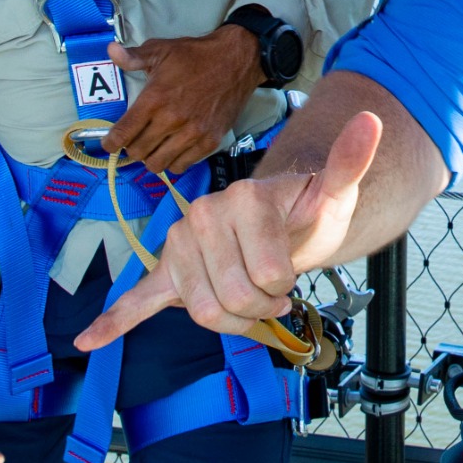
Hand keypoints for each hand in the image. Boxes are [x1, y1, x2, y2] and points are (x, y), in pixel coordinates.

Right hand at [79, 108, 381, 348]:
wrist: (280, 219)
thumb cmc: (305, 213)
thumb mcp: (334, 192)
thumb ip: (349, 162)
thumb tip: (371, 122)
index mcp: (239, 201)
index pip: (266, 276)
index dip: (286, 285)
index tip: (293, 272)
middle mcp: (199, 217)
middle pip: (232, 300)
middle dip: (261, 307)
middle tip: (275, 290)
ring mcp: (179, 245)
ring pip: (203, 313)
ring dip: (233, 320)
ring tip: (249, 299)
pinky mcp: (167, 271)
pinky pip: (137, 299)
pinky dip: (113, 322)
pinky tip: (90, 340)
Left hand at [105, 24, 264, 174]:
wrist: (236, 60)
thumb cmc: (196, 55)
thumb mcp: (161, 50)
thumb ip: (133, 57)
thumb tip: (111, 51)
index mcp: (155, 99)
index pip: (124, 133)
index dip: (111, 143)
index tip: (109, 144)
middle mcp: (171, 120)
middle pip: (138, 152)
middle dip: (131, 148)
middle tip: (135, 139)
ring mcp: (192, 133)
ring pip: (158, 164)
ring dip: (151, 157)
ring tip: (153, 147)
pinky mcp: (209, 141)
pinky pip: (181, 165)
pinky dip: (173, 161)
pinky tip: (173, 150)